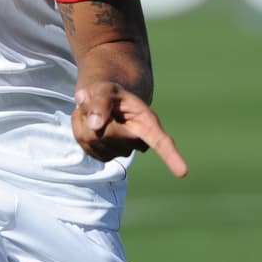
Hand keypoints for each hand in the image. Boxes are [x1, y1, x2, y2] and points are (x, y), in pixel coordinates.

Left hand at [71, 84, 187, 176]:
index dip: (172, 157)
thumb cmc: (109, 92)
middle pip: (109, 135)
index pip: (162, 142)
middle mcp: (137, 141)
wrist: (101, 100)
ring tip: (95, 110)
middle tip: (98, 102)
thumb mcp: (105, 89)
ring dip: (85, 121)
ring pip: (93, 140)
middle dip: (95, 116)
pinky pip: (84, 144)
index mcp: (148, 122)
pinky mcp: (103, 155)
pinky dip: (79, 128)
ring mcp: (120, 151)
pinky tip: (88, 121)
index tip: (183, 172)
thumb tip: (95, 126)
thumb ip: (100, 102)